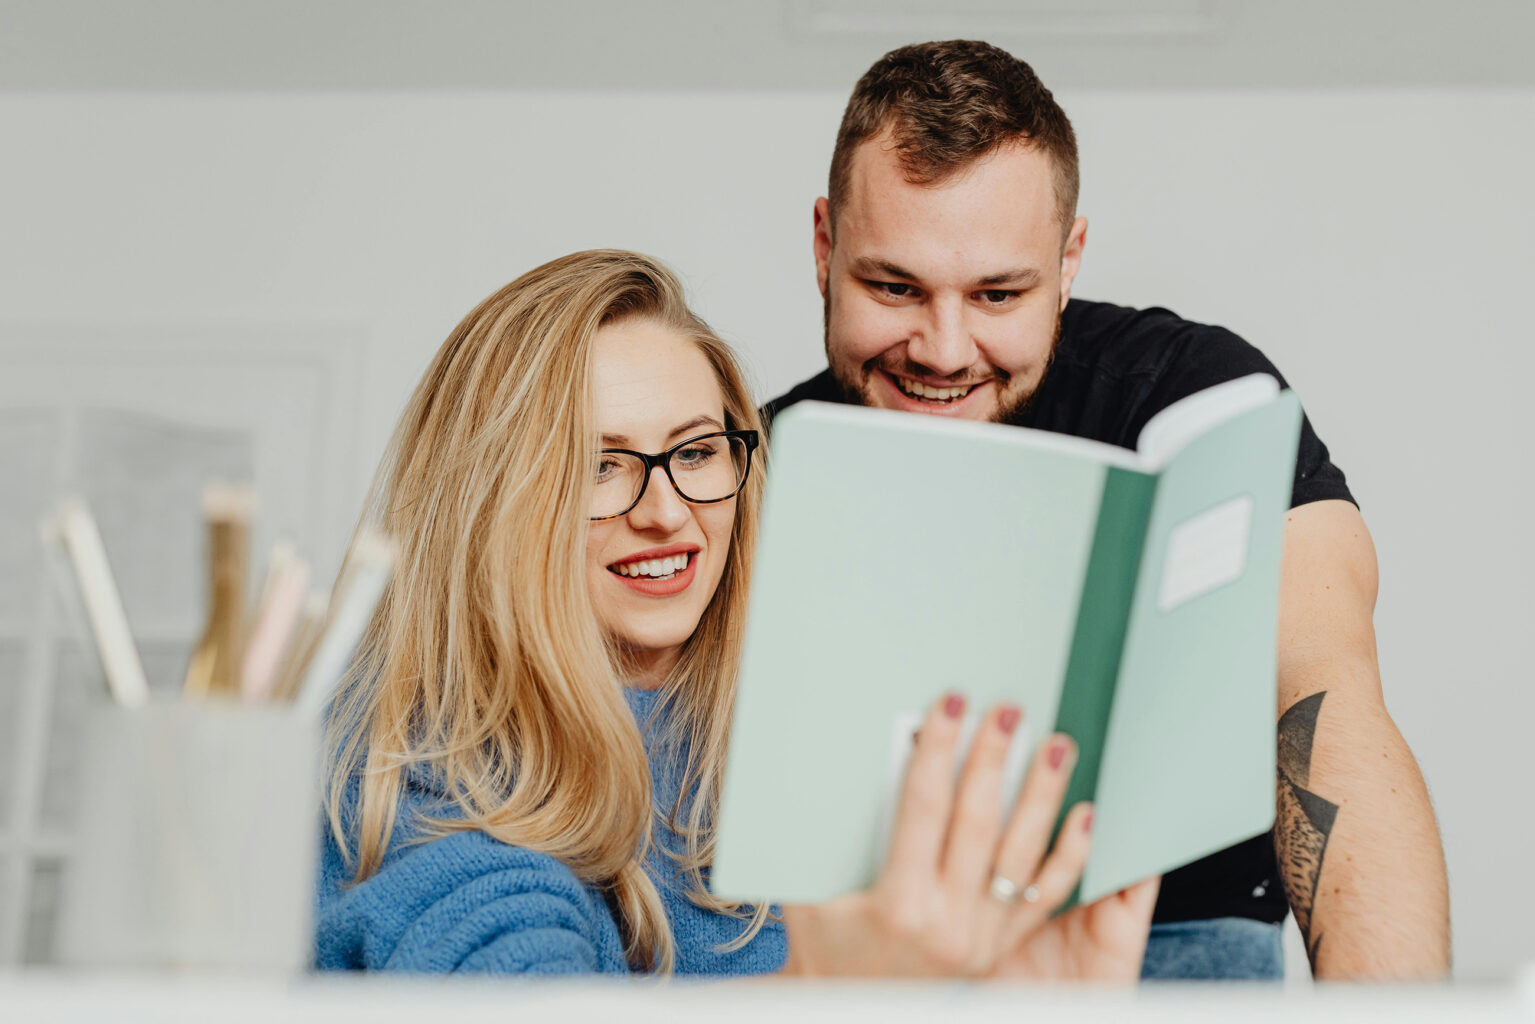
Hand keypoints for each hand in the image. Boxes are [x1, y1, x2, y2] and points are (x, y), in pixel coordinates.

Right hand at [781, 692, 1155, 979]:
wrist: (843, 1004)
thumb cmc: (823, 941)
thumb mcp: (813, 886)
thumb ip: (836, 830)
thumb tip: (854, 758)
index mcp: (899, 904)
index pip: (925, 807)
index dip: (938, 751)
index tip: (950, 706)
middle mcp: (948, 923)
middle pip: (978, 822)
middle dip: (994, 758)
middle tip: (1008, 711)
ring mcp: (981, 937)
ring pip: (1022, 854)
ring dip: (1042, 795)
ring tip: (1056, 747)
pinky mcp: (1000, 946)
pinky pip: (1046, 896)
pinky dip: (1069, 853)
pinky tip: (1085, 814)